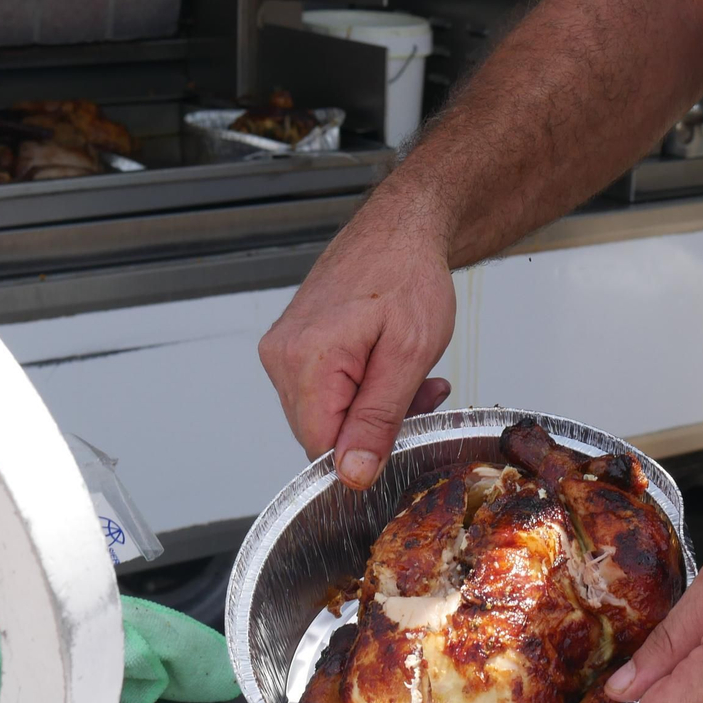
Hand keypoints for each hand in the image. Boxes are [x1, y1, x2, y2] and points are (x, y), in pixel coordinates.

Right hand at [260, 200, 455, 488]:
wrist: (399, 229)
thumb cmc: (408, 275)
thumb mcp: (409, 355)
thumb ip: (379, 419)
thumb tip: (353, 473)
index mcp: (306, 360)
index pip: (320, 448)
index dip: (365, 452)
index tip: (406, 427)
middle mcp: (281, 358)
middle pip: (321, 434)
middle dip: (375, 427)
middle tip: (421, 395)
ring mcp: (283, 352)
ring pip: (326, 416)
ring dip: (372, 409)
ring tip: (410, 376)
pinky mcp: (293, 349)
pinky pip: (323, 393)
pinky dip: (360, 391)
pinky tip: (388, 368)